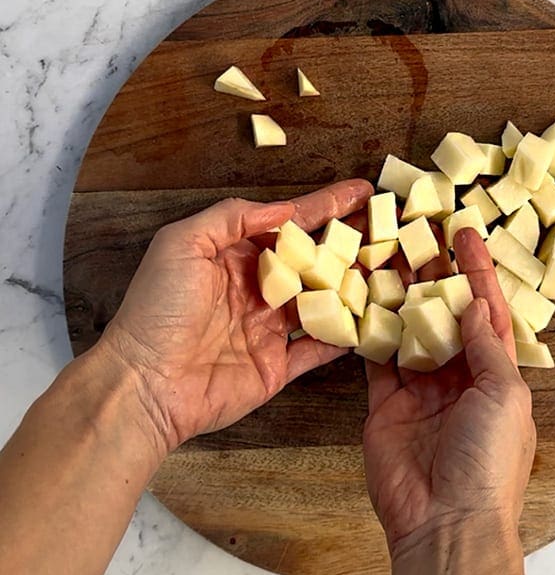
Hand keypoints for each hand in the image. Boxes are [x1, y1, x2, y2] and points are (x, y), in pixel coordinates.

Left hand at [101, 179, 372, 452]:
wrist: (147, 383)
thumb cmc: (158, 309)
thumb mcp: (183, 243)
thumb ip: (232, 218)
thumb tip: (282, 209)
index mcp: (235, 256)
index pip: (290, 224)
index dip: (327, 205)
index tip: (361, 191)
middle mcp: (256, 289)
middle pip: (313, 259)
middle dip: (348, 241)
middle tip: (386, 227)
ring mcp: (269, 328)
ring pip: (321, 301)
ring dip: (352, 285)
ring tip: (388, 268)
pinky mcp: (278, 365)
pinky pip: (318, 349)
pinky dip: (343, 337)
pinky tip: (371, 320)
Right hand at [362, 228, 535, 574]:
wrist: (446, 521)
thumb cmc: (488, 462)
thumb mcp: (505, 395)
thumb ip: (487, 347)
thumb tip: (475, 306)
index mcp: (497, 374)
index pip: (488, 310)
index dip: (478, 271)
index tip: (466, 235)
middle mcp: (460, 377)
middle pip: (445, 314)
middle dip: (434, 276)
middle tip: (419, 237)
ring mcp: (422, 390)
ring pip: (410, 330)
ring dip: (400, 296)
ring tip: (389, 256)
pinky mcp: (387, 404)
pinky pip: (378, 360)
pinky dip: (372, 331)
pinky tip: (365, 299)